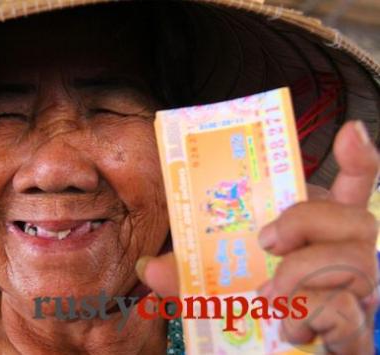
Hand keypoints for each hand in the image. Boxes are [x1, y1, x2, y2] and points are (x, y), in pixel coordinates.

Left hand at [136, 121, 379, 353]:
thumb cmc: (251, 315)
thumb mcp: (213, 284)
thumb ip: (185, 272)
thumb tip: (147, 266)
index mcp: (313, 236)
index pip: (351, 191)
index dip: (358, 161)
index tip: (351, 131)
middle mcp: (343, 259)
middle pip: (357, 219)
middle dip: (309, 220)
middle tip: (267, 241)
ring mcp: (355, 295)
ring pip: (357, 262)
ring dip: (303, 275)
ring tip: (268, 296)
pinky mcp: (354, 332)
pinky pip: (347, 312)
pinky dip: (310, 316)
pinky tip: (290, 327)